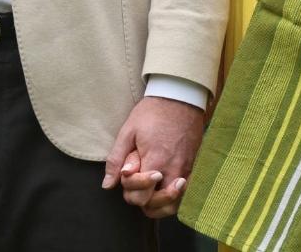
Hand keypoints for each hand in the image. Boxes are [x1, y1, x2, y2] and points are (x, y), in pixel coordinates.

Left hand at [102, 95, 203, 217]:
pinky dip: (174, 196)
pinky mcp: (193, 165)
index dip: (131, 190)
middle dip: (143, 198)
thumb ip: (116, 160)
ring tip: (151, 191)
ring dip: (159, 203)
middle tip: (138, 182)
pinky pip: (185, 193)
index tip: (129, 172)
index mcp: (156, 161)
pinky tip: (164, 186)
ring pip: (173, 204)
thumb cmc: (152, 112)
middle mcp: (173, 170)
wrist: (180, 95)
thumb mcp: (128, 130)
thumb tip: (108, 185)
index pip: (142, 197)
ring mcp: (186, 169)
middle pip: (158, 205)